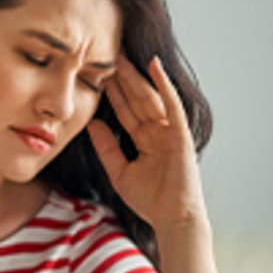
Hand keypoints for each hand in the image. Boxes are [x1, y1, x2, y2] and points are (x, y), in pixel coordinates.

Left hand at [88, 55, 206, 231]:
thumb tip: (92, 124)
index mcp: (145, 139)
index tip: (96, 73)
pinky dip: (163, 85)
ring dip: (136, 76)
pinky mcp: (180, 133)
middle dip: (121, 78)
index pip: (125, 110)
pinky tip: (154, 66)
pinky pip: (171, 104)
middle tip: (105, 54)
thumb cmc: (150, 200)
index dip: (111, 93)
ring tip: (121, 56)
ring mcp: (170, 130)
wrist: (172, 218)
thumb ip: (106, 147)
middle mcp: (158, 131)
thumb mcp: (118, 171)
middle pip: (136, 99)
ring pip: (150, 97)